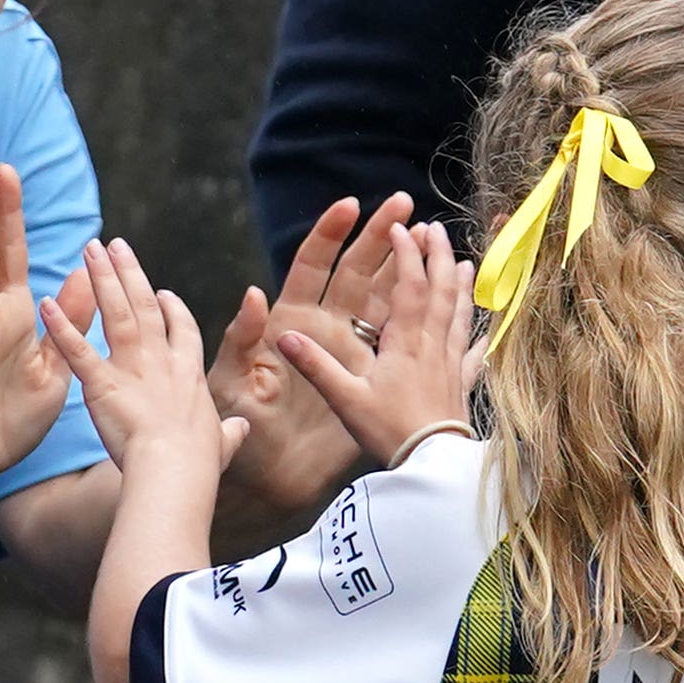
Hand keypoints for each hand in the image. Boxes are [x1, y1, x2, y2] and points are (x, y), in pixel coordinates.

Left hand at [63, 237, 235, 482]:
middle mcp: (160, 360)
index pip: (183, 329)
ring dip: (101, 278)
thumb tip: (241, 429)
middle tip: (115, 244)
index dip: (173, 309)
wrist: (176, 470)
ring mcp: (131, 368)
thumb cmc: (199, 463)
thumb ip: (229, 433)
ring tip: (89, 249)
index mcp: (189, 373)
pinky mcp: (101, 384)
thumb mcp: (222, 443)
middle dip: (129, 272)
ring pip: (115, 312)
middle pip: (145, 305)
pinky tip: (46, 304)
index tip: (163, 292)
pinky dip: (60, 326)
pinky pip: (77, 350)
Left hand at [213, 195, 422, 517]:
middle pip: (357, 271)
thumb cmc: (241, 429)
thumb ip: (241, 339)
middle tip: (406, 202)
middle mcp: (325, 328)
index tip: (350, 204)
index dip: (330, 234)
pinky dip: (427, 319)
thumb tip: (254, 293)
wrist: (265, 480)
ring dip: (410, 268)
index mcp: (291, 321)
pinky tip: (451, 297)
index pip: (312, 265)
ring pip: (387, 299)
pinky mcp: (372, 380)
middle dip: (380, 235)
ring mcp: (352, 352)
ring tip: (436, 238)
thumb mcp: (232, 382)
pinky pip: (404, 342)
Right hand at [260, 217, 478, 471]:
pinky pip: (474, 353)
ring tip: (463, 262)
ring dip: (461, 285)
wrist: (431, 466)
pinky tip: (484, 330)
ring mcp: (451, 364)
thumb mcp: (344, 399)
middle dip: (438, 256)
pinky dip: (479, 336)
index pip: (409, 284)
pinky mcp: (462, 385)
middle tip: (435, 229)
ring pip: (460, 313)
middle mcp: (432, 345)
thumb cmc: (388, 431)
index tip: (400, 227)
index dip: (405, 253)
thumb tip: (282, 335)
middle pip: (440, 289)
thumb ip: (315, 366)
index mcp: (404, 341)